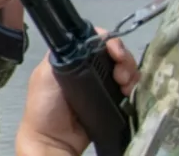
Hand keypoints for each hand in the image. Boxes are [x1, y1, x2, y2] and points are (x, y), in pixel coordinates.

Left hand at [15, 29, 139, 154]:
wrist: (54, 139)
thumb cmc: (46, 105)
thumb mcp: (46, 73)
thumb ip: (63, 55)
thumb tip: (81, 40)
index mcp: (73, 57)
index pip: (95, 40)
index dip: (108, 41)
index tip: (114, 52)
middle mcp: (89, 67)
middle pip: (114, 53)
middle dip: (123, 59)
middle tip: (120, 75)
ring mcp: (101, 83)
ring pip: (123, 68)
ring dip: (129, 72)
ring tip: (124, 85)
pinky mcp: (111, 99)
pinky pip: (127, 87)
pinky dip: (132, 86)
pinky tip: (128, 92)